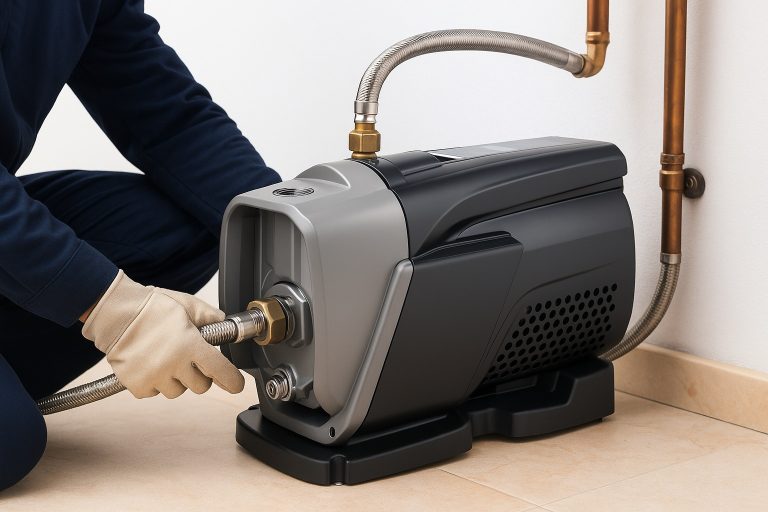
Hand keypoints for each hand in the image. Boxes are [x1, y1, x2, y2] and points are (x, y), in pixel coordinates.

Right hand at [82, 270, 244, 397]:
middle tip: (190, 360)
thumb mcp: (189, 305)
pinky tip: (150, 364)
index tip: (236, 385)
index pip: (220, 371)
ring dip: (176, 379)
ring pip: (177, 391)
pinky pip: (155, 392)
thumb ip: (212, 317)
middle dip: (199, 375)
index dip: (232, 380)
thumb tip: (226, 325)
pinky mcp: (137, 385)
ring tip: (166, 358)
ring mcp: (155, 377)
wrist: (116, 313)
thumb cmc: (153, 307)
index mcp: (191, 345)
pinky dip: (155, 382)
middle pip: (200, 386)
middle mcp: (174, 364)